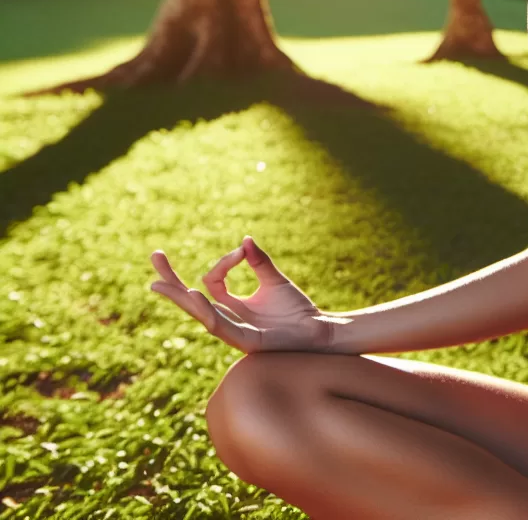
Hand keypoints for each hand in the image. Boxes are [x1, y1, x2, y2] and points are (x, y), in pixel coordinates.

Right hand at [149, 235, 332, 353]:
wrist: (318, 331)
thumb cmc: (297, 310)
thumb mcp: (274, 281)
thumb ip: (259, 262)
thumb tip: (245, 240)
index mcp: (232, 307)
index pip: (212, 282)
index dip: (224, 263)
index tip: (242, 250)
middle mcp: (228, 320)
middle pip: (192, 301)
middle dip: (172, 281)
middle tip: (154, 256)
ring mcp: (235, 332)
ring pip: (201, 315)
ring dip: (181, 299)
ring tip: (160, 284)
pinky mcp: (246, 341)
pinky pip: (221, 326)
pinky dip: (206, 312)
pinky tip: (193, 297)